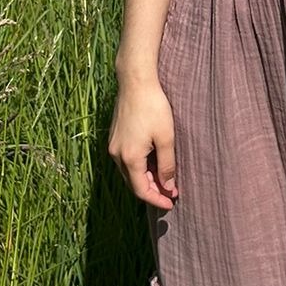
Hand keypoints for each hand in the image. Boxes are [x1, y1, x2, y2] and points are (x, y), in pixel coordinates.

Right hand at [108, 78, 179, 211]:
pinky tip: (154, 162)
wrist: (135, 81)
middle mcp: (116, 155)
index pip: (141, 190)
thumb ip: (167, 165)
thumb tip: (168, 187)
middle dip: (153, 191)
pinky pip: (127, 160)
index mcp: (129, 158)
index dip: (157, 200)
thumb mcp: (166, 138)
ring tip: (166, 179)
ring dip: (147, 179)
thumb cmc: (153, 107)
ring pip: (130, 172)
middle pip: (134, 183)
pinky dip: (140, 167)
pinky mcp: (115, 137)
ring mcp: (113, 146)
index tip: (171, 204)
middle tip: (172, 193)